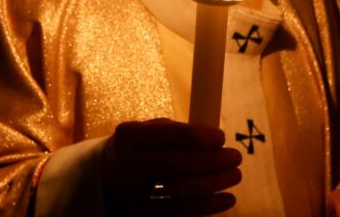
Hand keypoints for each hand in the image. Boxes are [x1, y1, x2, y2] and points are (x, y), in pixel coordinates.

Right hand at [101, 118, 241, 215]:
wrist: (104, 183)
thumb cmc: (135, 152)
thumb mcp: (142, 134)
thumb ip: (170, 132)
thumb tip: (210, 137)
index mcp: (127, 137)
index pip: (167, 135)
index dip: (198, 136)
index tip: (222, 137)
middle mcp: (126, 166)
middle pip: (175, 163)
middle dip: (211, 160)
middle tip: (235, 157)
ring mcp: (133, 196)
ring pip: (181, 192)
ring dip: (214, 183)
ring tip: (234, 175)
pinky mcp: (144, 216)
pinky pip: (182, 214)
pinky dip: (208, 206)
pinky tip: (226, 198)